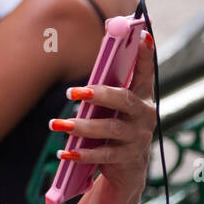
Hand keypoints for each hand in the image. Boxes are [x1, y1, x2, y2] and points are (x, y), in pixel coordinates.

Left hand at [51, 31, 157, 198]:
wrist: (127, 169)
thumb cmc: (114, 126)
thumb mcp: (112, 106)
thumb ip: (106, 82)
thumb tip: (100, 44)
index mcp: (142, 96)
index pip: (146, 71)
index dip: (145, 54)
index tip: (141, 34)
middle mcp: (145, 115)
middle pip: (124, 100)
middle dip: (99, 94)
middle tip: (73, 92)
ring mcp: (138, 138)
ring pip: (110, 128)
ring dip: (82, 126)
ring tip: (58, 124)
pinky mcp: (128, 158)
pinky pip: (104, 154)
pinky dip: (82, 154)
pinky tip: (65, 152)